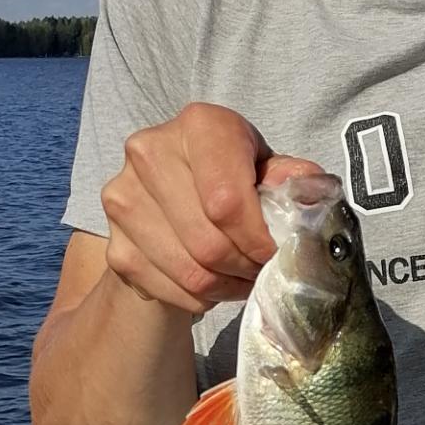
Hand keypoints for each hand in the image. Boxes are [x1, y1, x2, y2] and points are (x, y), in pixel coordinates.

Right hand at [99, 103, 323, 314]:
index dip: (258, 240)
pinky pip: (168, 290)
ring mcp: (122, 198)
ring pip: (189, 272)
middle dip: (246, 268)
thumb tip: (312, 198)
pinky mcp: (112, 242)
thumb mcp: (266, 166)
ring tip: (242, 279)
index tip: (276, 255)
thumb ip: (292, 180)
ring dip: (226, 288)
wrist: (169, 191)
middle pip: (208, 243)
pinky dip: (200, 299)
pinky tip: (214, 284)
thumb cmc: (231, 174)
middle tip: (263, 272)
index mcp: (199, 125)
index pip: (227, 201)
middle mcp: (149, 152)